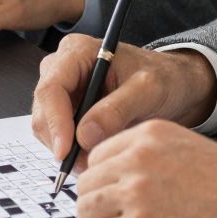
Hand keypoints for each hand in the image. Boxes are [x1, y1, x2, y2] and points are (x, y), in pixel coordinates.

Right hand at [31, 34, 216, 166]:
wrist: (173, 84)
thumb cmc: (162, 78)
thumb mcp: (147, 90)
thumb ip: (117, 110)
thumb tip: (84, 136)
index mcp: (77, 52)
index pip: (51, 88)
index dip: (55, 122)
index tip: (66, 152)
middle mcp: (62, 68)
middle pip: (43, 111)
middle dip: (61, 142)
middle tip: (87, 165)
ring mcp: (62, 90)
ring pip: (47, 127)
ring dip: (67, 150)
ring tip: (97, 160)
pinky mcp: (66, 110)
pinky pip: (57, 135)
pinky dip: (72, 151)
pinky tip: (94, 155)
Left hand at [72, 120, 216, 217]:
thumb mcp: (189, 150)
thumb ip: (153, 157)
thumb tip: (122, 177)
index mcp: (150, 134)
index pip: (98, 154)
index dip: (103, 178)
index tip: (110, 192)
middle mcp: (138, 158)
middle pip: (87, 182)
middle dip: (98, 202)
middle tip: (115, 216)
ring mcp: (135, 192)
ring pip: (86, 209)